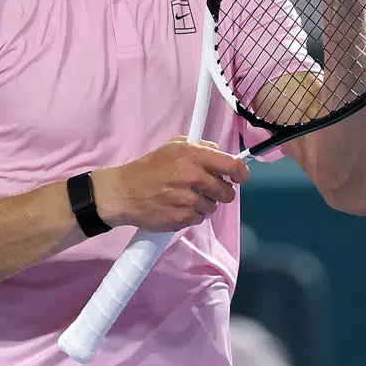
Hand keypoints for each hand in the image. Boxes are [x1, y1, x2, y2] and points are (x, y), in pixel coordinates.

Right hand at [92, 137, 250, 230]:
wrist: (124, 193)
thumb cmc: (149, 168)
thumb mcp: (173, 146)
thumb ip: (200, 147)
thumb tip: (221, 153)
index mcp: (194, 156)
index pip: (233, 166)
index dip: (241, 174)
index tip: (239, 177)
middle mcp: (194, 178)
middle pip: (227, 192)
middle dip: (220, 192)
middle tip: (204, 189)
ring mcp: (189, 200)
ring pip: (214, 207)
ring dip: (204, 204)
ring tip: (184, 197)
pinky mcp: (183, 218)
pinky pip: (200, 219)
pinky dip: (192, 215)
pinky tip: (177, 207)